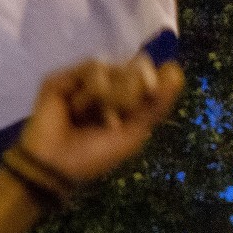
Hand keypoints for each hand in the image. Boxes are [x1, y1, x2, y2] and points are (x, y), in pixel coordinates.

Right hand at [16, 54, 182, 188]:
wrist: (56, 165)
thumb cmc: (95, 155)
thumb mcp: (135, 132)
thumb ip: (157, 103)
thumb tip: (176, 68)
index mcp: (123, 101)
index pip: (149, 76)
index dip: (152, 85)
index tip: (149, 97)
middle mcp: (104, 87)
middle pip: (135, 69)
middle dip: (128, 95)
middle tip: (111, 119)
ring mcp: (82, 81)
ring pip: (115, 68)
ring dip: (107, 97)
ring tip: (89, 117)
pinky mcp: (62, 78)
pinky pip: (93, 68)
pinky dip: (91, 90)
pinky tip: (76, 108)